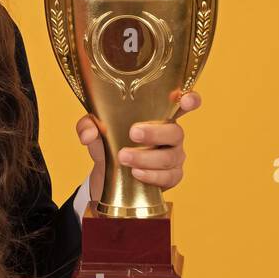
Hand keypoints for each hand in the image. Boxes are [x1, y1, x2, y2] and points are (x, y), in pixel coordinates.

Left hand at [76, 90, 201, 197]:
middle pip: (175, 132)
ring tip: (123, 158)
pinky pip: (168, 177)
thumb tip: (88, 134)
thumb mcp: (95, 131)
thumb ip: (88, 125)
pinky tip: (136, 173)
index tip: (186, 100)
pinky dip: (151, 176)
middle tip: (132, 133)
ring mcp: (174, 157)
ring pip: (169, 157)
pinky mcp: (172, 177)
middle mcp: (171, 135)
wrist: (108, 174)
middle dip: (155, 133)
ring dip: (146, 158)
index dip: (190, 100)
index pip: (182, 105)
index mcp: (159, 116)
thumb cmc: (110, 143)